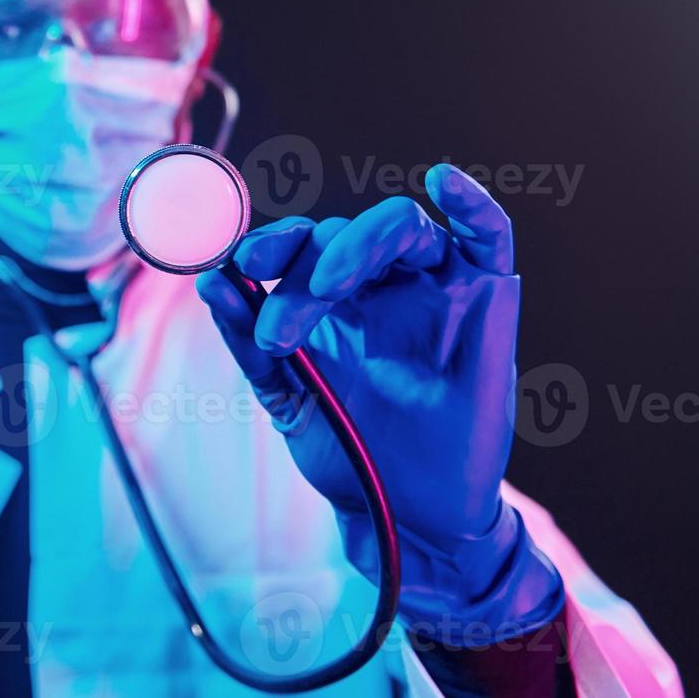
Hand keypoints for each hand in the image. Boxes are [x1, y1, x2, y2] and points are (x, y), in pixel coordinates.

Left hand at [197, 164, 562, 639]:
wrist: (407, 514)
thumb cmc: (350, 451)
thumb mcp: (287, 396)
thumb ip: (250, 338)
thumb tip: (208, 279)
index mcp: (329, 296)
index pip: (299, 246)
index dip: (269, 245)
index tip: (241, 266)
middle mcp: (380, 281)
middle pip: (340, 236)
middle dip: (302, 274)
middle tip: (279, 332)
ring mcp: (435, 283)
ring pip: (399, 227)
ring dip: (357, 243)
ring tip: (327, 285)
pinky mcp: (489, 295)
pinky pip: (490, 234)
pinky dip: (472, 202)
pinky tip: (443, 184)